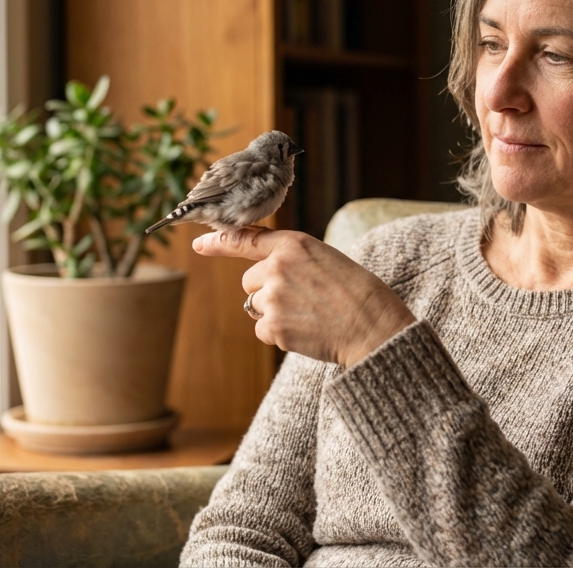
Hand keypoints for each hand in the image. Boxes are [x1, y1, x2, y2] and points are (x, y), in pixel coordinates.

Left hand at [193, 227, 415, 366]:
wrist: (372, 325)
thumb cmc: (355, 292)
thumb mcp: (325, 259)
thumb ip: (291, 259)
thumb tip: (260, 277)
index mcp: (293, 243)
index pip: (246, 238)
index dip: (219, 243)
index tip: (199, 245)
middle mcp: (277, 266)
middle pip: (250, 281)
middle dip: (267, 291)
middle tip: (303, 300)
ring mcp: (273, 296)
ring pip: (256, 306)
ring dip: (276, 314)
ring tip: (310, 316)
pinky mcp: (273, 326)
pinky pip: (262, 330)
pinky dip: (279, 334)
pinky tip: (306, 331)